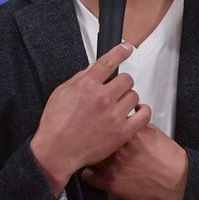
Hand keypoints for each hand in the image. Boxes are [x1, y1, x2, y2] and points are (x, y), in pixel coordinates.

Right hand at [30, 42, 150, 195]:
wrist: (56, 152)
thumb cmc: (55, 125)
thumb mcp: (61, 93)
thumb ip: (80, 78)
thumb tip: (94, 68)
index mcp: (86, 85)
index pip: (109, 61)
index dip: (120, 51)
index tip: (127, 48)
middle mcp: (102, 98)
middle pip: (126, 79)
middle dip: (122, 83)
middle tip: (116, 90)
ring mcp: (114, 115)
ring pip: (134, 95)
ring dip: (128, 98)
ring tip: (120, 105)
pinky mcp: (122, 132)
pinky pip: (143, 115)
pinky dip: (142, 111)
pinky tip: (137, 112)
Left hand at [82, 122, 187, 199]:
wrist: (176, 180)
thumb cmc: (168, 158)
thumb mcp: (152, 131)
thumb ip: (135, 123)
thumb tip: (126, 117)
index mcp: (126, 132)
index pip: (100, 122)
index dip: (96, 124)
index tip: (95, 126)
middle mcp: (116, 148)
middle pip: (90, 139)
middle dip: (90, 139)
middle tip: (90, 140)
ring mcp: (111, 166)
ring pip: (86, 157)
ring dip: (87, 156)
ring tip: (90, 156)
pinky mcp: (110, 183)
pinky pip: (87, 177)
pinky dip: (88, 174)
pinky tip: (92, 172)